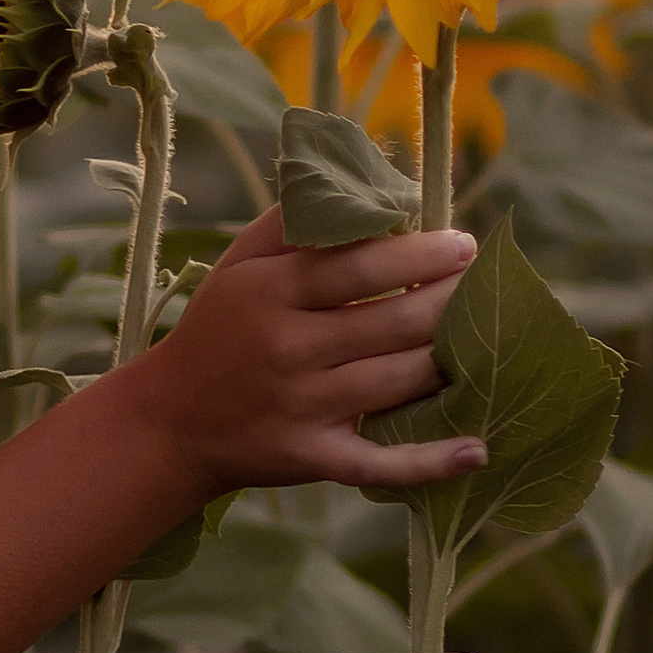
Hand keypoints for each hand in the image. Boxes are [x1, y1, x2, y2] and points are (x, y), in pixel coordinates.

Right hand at [127, 202, 487, 500]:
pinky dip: (430, 462)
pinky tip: (477, 449)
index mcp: (270, 293)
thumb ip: (294, 224)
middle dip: (449, 300)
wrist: (170, 420)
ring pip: (399, 381)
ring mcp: (302, 406)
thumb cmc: (219, 329)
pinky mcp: (312, 456)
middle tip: (481, 287)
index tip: (462, 244)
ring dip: (450, 360)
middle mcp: (288, 348)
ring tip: (482, 341)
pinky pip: (380, 463)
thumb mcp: (238, 266)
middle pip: (392, 322)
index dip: (420, 252)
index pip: (360, 265)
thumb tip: (366, 190)